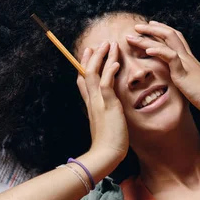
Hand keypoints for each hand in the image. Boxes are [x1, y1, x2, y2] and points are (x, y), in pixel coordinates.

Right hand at [77, 42, 128, 167]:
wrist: (105, 155)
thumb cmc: (108, 144)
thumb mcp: (104, 124)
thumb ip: (104, 113)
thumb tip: (108, 109)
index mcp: (91, 104)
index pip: (83, 81)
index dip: (84, 66)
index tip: (89, 53)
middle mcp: (91, 101)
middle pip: (86, 73)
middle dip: (92, 57)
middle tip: (99, 44)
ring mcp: (98, 102)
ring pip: (95, 74)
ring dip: (102, 58)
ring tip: (109, 45)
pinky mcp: (107, 106)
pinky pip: (106, 84)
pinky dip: (110, 72)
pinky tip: (115, 62)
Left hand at [127, 21, 199, 114]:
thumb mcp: (190, 80)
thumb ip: (181, 74)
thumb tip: (173, 76)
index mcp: (187, 58)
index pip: (175, 37)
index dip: (162, 29)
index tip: (149, 25)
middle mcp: (186, 56)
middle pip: (169, 34)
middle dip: (152, 28)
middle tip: (136, 25)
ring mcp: (185, 63)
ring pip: (168, 41)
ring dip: (149, 37)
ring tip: (134, 35)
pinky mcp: (183, 72)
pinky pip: (171, 57)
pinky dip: (159, 51)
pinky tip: (148, 50)